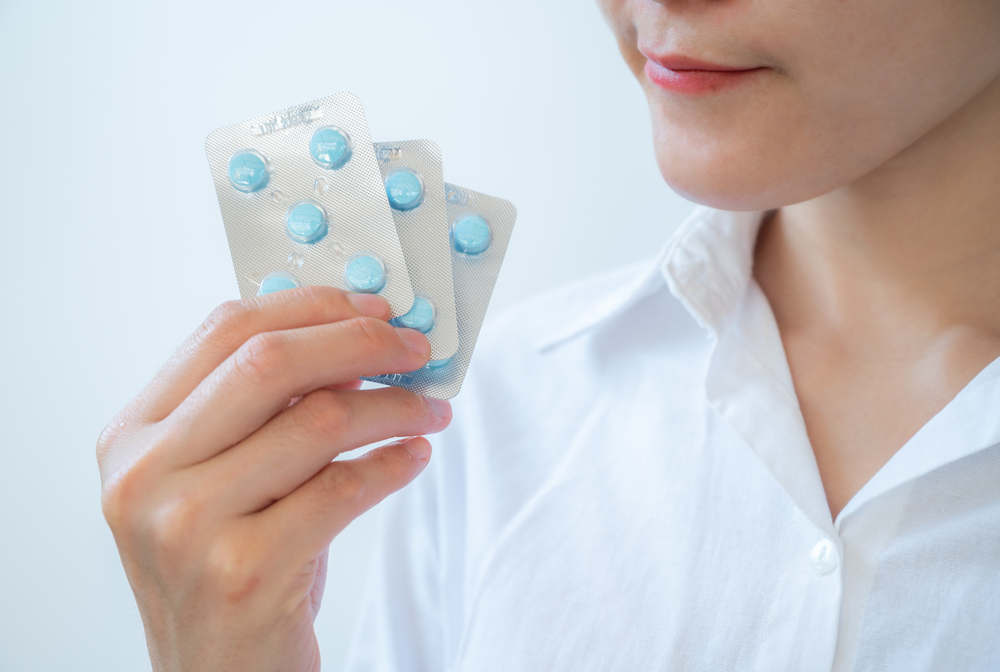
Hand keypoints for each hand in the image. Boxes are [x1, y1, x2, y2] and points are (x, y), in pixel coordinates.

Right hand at [96, 287, 450, 671]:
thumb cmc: (229, 568)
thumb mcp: (225, 480)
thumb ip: (266, 411)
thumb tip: (355, 343)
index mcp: (134, 436)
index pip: (225, 330)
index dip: (311, 307)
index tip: (372, 308)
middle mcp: (146, 475)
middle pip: (270, 362)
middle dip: (359, 342)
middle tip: (415, 348)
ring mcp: (187, 526)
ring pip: (318, 421)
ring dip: (393, 407)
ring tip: (429, 411)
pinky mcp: (242, 573)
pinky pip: (341, 490)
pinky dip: (392, 464)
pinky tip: (414, 458)